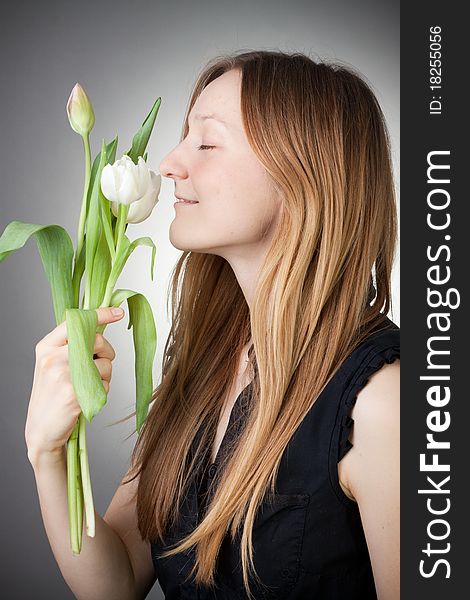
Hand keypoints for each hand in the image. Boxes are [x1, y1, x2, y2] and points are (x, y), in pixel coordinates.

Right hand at [25, 307, 124, 461]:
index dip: (100, 314)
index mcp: (46, 346)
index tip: (118, 313)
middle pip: (97, 340)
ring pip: (105, 363)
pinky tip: (89, 397)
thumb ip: (71, 345)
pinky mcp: (75, 394)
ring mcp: (63, 375)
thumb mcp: (53, 363)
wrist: (42, 429)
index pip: (76, 321)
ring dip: (106, 375)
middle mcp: (53, 357)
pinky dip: (104, 390)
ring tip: (90, 385)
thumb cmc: (53, 393)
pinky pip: (105, 384)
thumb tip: (100, 325)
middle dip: (107, 351)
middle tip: (102, 362)